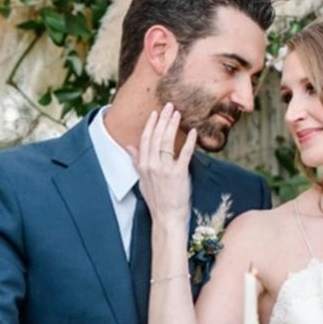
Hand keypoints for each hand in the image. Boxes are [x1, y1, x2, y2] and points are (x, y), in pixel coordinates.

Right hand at [128, 103, 196, 226]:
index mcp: (143, 165)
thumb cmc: (156, 200)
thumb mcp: (142, 179)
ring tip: (178, 113)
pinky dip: (189, 142)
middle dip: (163, 119)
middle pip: (156, 136)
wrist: (166, 217)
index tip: (156, 112)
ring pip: (167, 141)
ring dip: (173, 125)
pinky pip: (184, 153)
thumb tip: (129, 146)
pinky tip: (193, 132)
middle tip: (170, 106)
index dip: (151, 124)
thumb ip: (136, 161)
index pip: (146, 139)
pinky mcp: (179, 174)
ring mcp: (165, 169)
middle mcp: (152, 165)